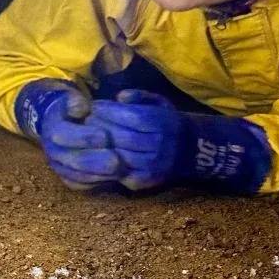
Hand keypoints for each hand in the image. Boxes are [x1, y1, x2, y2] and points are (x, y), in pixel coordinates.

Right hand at [15, 80, 122, 189]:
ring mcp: (59, 167)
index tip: (105, 136)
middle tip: (117, 161)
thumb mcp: (71, 101)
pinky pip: (82, 185)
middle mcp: (52, 151)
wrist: (59, 127)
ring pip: (78, 176)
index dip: (85, 136)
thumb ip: (75, 101)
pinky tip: (115, 178)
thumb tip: (82, 106)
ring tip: (121, 171)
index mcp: (52, 129)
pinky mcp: (68, 179)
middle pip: (72, 160)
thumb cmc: (72, 111)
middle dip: (96, 162)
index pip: (65, 135)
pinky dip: (99, 183)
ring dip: (101, 175)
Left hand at [88, 89, 272, 194]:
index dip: (108, 111)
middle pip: (122, 137)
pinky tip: (94, 154)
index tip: (94, 106)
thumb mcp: (159, 102)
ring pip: (117, 156)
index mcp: (162, 123)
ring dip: (97, 146)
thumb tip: (119, 97)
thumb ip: (139, 96)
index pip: (130, 117)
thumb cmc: (167, 122)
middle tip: (85, 121)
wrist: (192, 152)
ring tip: (86, 136)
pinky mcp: (144, 182)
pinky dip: (103, 163)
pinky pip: (118, 174)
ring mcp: (151, 166)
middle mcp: (159, 146)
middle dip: (99, 127)